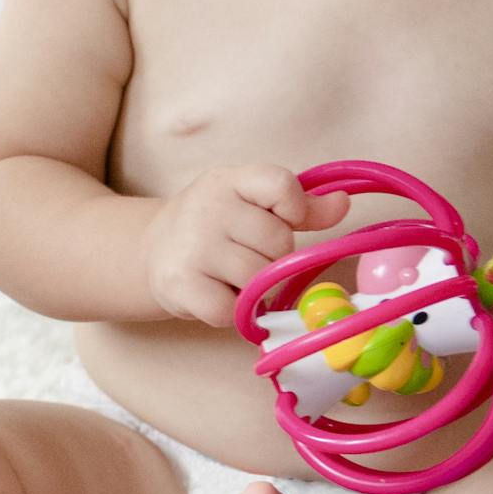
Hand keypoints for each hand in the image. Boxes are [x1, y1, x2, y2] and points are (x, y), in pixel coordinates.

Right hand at [147, 165, 349, 328]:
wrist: (149, 251)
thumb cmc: (216, 227)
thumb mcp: (251, 204)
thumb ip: (300, 206)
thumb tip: (343, 203)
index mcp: (229, 180)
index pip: (282, 185)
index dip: (295, 209)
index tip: (283, 219)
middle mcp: (207, 208)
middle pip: (278, 242)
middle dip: (273, 257)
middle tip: (247, 254)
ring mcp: (192, 247)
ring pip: (259, 280)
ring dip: (255, 288)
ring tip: (232, 276)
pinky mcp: (180, 284)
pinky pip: (233, 312)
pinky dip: (232, 313)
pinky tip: (216, 294)